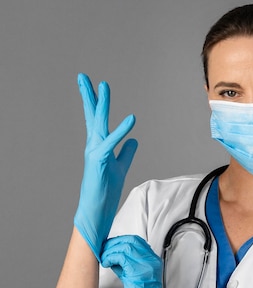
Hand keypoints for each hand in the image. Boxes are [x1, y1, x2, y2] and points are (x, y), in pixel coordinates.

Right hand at [74, 74, 137, 260]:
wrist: (96, 211)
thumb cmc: (105, 191)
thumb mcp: (121, 167)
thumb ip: (126, 153)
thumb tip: (133, 140)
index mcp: (98, 146)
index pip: (96, 120)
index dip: (95, 102)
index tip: (93, 85)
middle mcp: (94, 146)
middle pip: (92, 117)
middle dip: (89, 96)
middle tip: (82, 76)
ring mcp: (95, 153)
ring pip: (99, 124)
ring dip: (102, 105)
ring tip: (104, 86)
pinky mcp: (100, 163)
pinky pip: (112, 144)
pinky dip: (121, 131)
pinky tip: (131, 120)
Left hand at [101, 235, 173, 287]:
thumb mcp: (135, 277)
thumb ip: (127, 265)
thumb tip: (113, 256)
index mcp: (153, 260)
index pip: (137, 241)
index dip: (122, 241)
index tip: (111, 246)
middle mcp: (151, 260)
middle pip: (131, 240)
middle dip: (114, 243)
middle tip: (104, 250)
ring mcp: (146, 265)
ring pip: (125, 246)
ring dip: (111, 250)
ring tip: (104, 258)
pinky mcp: (138, 272)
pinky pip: (121, 257)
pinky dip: (111, 257)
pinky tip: (106, 263)